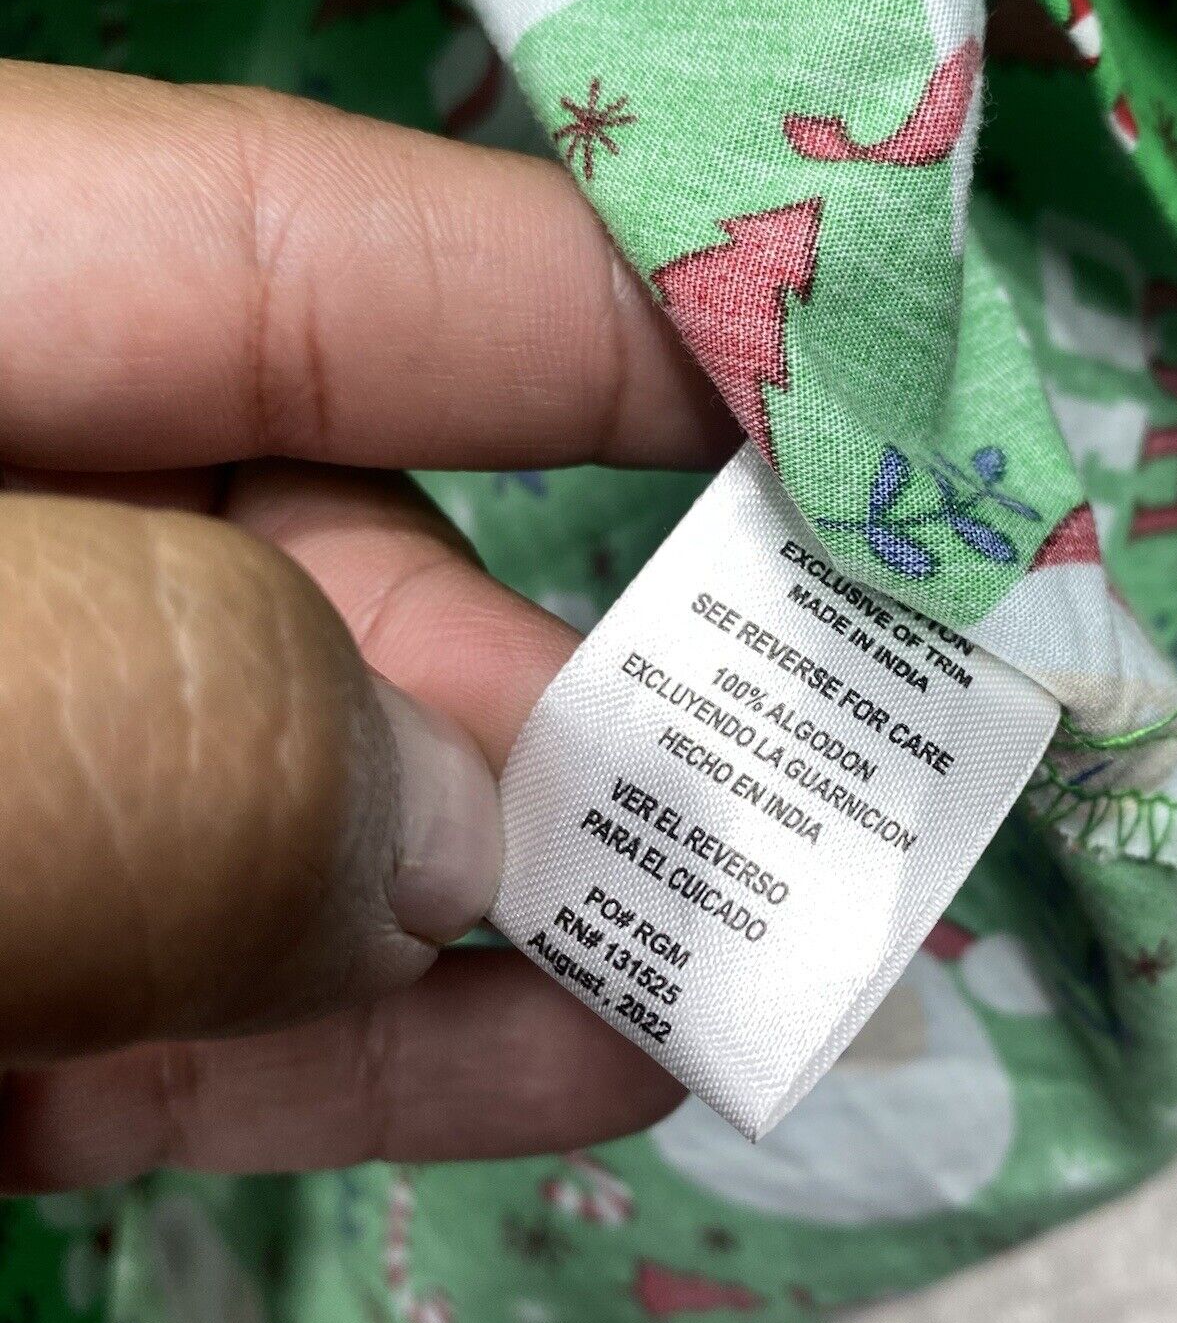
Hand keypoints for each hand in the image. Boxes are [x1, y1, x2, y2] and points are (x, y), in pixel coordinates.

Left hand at [0, 59, 734, 1189]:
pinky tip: (589, 1067)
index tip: (868, 424)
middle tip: (833, 796)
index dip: (623, 326)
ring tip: (771, 962)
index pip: (328, 254)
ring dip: (538, 902)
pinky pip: (193, 983)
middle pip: (337, 551)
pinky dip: (377, 1043)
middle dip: (592, 692)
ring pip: (296, 800)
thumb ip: (162, 718)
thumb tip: (457, 827)